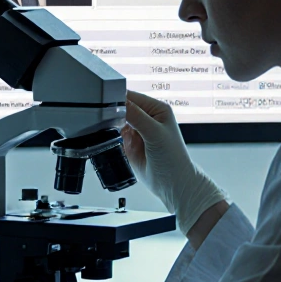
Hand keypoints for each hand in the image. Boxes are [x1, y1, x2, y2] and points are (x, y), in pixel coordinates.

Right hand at [121, 90, 226, 234]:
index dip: (118, 99)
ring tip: (114, 133)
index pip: (131, 96)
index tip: (107, 105)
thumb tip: (119, 101)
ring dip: (110, 125)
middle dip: (113, 113)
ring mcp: (136, 130)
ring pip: (114, 120)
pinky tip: (115, 141)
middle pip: (121, 107)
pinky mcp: (128, 142)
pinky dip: (109, 136)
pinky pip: (112, 134)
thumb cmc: (173, 159)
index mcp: (156, 109)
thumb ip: (136, 116)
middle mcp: (146, 117)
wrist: (172, 184)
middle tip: (109, 121)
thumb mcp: (155, 133)